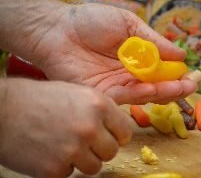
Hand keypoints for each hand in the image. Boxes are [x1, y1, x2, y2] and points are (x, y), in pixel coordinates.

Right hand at [0, 78, 131, 176]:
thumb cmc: (39, 98)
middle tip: (84, 142)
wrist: (3, 110)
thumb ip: (100, 110)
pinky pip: (70, 174)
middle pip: (112, 151)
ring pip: (94, 166)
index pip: (126, 131)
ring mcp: (73, 151)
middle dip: (100, 148)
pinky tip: (49, 152)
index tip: (109, 135)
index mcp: (98, 105)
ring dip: (82, 160)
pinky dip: (62, 167)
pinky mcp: (55, 170)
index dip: (117, 134)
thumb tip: (118, 128)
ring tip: (64, 146)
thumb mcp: (77, 93)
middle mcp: (90, 128)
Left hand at [31, 3, 196, 104]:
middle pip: (157, 87)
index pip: (163, 71)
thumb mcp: (129, 25)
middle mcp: (130, 75)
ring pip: (144, 95)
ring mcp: (117, 86)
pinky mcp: (102, 94)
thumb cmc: (91, 21)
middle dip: (177, 87)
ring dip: (164, 93)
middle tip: (192, 85)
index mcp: (138, 58)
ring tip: (181, 88)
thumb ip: (153, 41)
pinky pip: (124, 97)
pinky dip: (140, 95)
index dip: (179, 75)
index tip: (194, 75)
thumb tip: (182, 55)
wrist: (56, 28)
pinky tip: (154, 90)